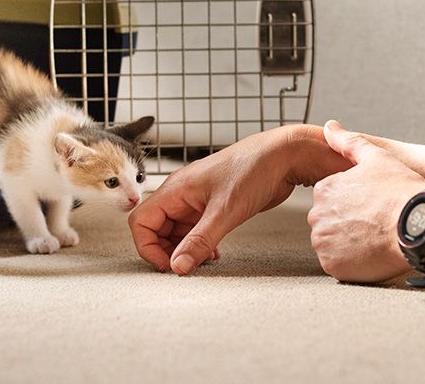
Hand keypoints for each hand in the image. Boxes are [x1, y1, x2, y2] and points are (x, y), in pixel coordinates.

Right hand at [129, 125, 349, 274]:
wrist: (283, 156)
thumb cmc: (253, 170)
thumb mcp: (225, 212)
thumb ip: (199, 241)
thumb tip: (178, 266)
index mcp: (176, 189)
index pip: (141, 221)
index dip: (148, 247)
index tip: (169, 265)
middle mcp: (182, 193)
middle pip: (156, 228)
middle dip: (167, 251)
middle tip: (187, 267)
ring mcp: (198, 199)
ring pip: (177, 231)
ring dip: (185, 249)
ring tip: (203, 262)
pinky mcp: (214, 205)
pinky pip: (196, 229)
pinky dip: (200, 244)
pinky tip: (214, 254)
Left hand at [309, 120, 424, 282]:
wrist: (419, 226)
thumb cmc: (402, 190)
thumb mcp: (377, 157)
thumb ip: (349, 142)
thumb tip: (329, 127)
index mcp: (324, 189)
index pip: (330, 198)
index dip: (353, 203)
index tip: (371, 206)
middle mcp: (317, 215)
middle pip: (329, 221)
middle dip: (347, 223)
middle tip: (375, 223)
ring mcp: (324, 242)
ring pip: (331, 243)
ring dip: (348, 242)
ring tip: (374, 238)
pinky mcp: (333, 265)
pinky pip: (337, 264)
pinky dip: (351, 262)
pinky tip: (371, 253)